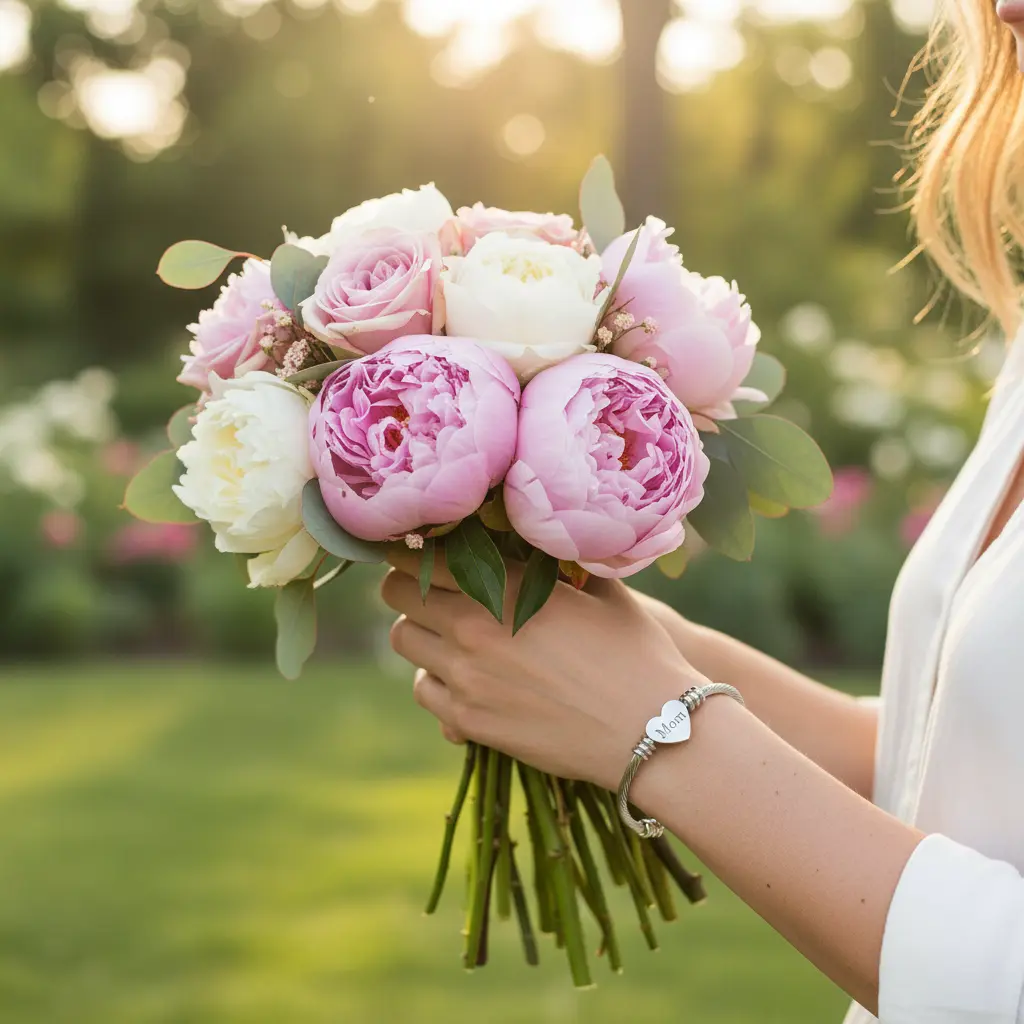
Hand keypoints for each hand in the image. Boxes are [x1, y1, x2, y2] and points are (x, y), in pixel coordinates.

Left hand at [382, 551, 704, 789]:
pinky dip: (434, 680)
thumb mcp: (601, 591)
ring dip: (418, 632)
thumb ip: (556, 564)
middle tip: (426, 589)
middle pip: (397, 594)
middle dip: (407, 587)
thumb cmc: (636, 653)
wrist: (652, 730)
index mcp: (506, 585)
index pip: (423, 555)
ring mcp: (466, 677)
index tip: (415, 547)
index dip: (411, 548)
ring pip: (403, 641)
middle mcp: (474, 627)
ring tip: (445, 634)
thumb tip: (533, 541)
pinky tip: (462, 678)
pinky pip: (424, 691)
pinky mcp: (470, 721)